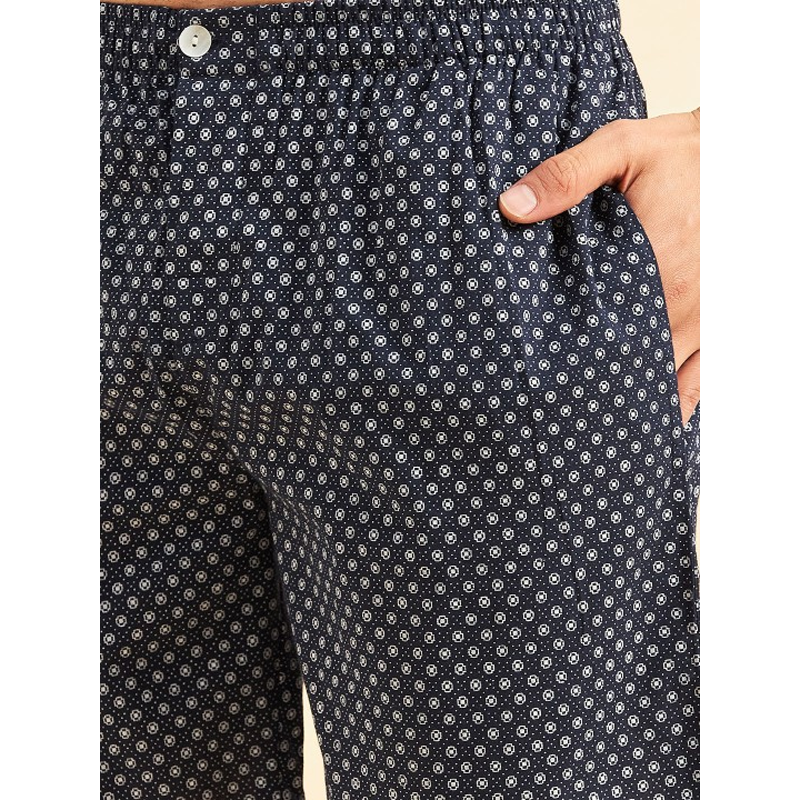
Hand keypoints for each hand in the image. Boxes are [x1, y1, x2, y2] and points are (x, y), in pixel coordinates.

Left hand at [497, 109, 699, 426]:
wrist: (751, 155)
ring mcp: (708, 320)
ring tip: (593, 436)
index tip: (533, 387)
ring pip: (665, 380)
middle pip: (627, 363)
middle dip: (590, 390)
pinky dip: (680, 402)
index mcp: (652, 268)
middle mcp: (682, 305)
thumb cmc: (685, 154)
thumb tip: (513, 206)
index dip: (563, 362)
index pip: (596, 332)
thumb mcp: (622, 148)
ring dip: (631, 404)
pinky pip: (704, 376)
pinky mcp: (722, 323)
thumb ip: (567, 176)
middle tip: (554, 422)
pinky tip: (660, 425)